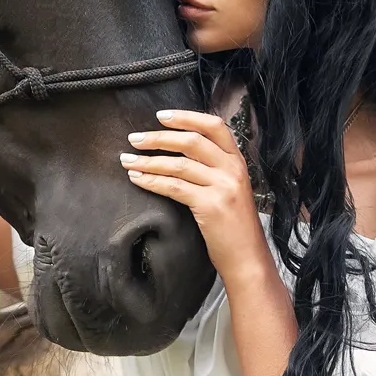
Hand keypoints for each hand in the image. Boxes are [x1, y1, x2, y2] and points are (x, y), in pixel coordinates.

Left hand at [120, 109, 272, 284]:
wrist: (248, 260)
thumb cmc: (234, 227)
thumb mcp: (231, 189)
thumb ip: (214, 168)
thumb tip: (179, 150)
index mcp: (238, 162)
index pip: (214, 126)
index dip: (186, 117)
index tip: (161, 116)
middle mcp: (233, 170)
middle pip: (191, 141)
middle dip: (158, 137)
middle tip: (135, 139)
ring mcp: (224, 187)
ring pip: (178, 164)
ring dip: (148, 160)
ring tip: (127, 160)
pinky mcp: (211, 206)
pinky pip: (174, 187)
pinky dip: (151, 181)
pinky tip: (137, 179)